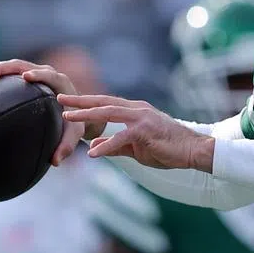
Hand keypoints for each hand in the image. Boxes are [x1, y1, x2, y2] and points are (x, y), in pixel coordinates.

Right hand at [0, 59, 103, 164]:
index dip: (38, 73)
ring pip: (9, 65)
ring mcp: (32, 73)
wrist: (74, 112)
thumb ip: (67, 145)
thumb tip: (56, 161)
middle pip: (22, 65)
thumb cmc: (74, 123)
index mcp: (59, 83)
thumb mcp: (74, 133)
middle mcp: (45, 73)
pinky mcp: (22, 76)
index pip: (48, 74)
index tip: (26, 77)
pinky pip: (4, 73)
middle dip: (3, 68)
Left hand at [59, 94, 214, 171]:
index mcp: (135, 111)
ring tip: (68, 117)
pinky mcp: (146, 131)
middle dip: (80, 101)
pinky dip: (106, 145)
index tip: (67, 101)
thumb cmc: (167, 149)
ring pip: (109, 112)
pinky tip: (92, 154)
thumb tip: (93, 147)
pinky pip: (122, 137)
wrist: (193, 151)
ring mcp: (142, 118)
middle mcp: (137, 109)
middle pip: (103, 102)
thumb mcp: (135, 148)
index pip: (106, 103)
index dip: (86, 102)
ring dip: (87, 115)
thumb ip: (114, 146)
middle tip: (60, 97)